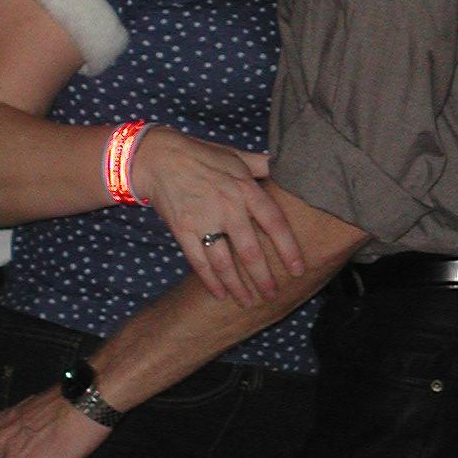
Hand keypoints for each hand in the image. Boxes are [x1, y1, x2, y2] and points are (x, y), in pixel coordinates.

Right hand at [129, 129, 307, 302]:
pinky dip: (210, 281)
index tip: (298, 270)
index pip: (274, 222)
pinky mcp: (182, 230)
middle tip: (273, 295)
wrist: (159, 157)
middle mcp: (227, 206)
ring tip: (249, 303)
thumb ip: (263, 166)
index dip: (289, 248)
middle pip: (250, 251)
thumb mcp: (237, 156)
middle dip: (264, 278)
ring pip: (224, 262)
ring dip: (238, 286)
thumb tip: (288, 167)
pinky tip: (221, 295)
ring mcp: (203, 220)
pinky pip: (199, 262)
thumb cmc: (203, 155)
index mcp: (245, 188)